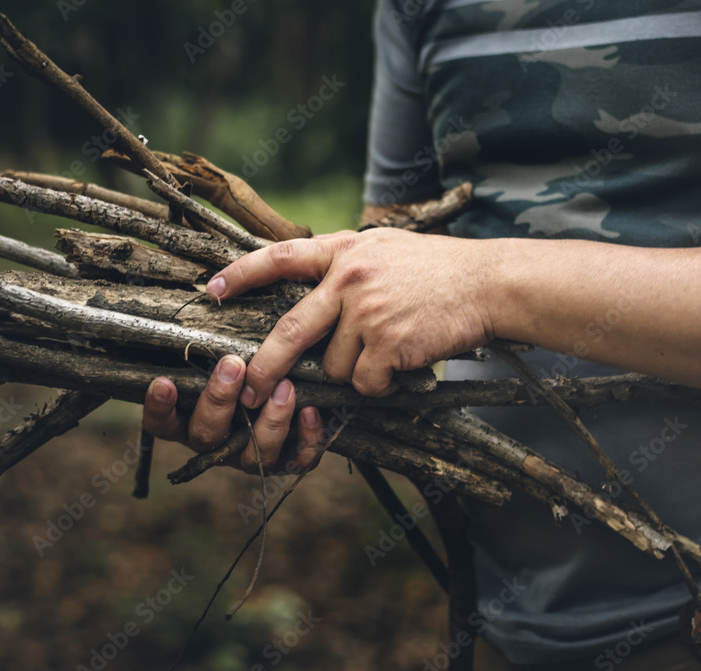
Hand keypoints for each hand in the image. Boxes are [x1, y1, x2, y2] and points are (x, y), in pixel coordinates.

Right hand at [141, 354, 324, 472]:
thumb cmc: (255, 358)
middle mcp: (218, 441)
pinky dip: (305, 438)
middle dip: (218, 400)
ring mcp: (251, 454)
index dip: (158, 408)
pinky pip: (296, 460)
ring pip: (251, 454)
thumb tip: (208, 290)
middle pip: (205, 434)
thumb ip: (215, 338)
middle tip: (233, 365)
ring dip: (269, 420)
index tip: (162, 381)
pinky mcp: (288, 460)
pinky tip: (311, 411)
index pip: (162, 422)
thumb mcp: (231, 347)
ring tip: (286, 387)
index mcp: (191, 417)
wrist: (310, 383)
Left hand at [206, 228, 497, 404]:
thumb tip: (310, 293)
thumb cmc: (439, 270)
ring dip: (356, 371)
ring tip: (389, 351)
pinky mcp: (388, 342)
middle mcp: (349, 278)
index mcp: (344, 251)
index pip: (280, 258)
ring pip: (335, 366)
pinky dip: (380, 384)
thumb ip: (345, 265)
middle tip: (250, 391)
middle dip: (266, 367)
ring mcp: (367, 310)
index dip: (242, 274)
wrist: (489, 283)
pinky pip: (365, 382)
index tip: (211, 290)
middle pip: (290, 330)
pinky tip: (403, 365)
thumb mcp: (384, 249)